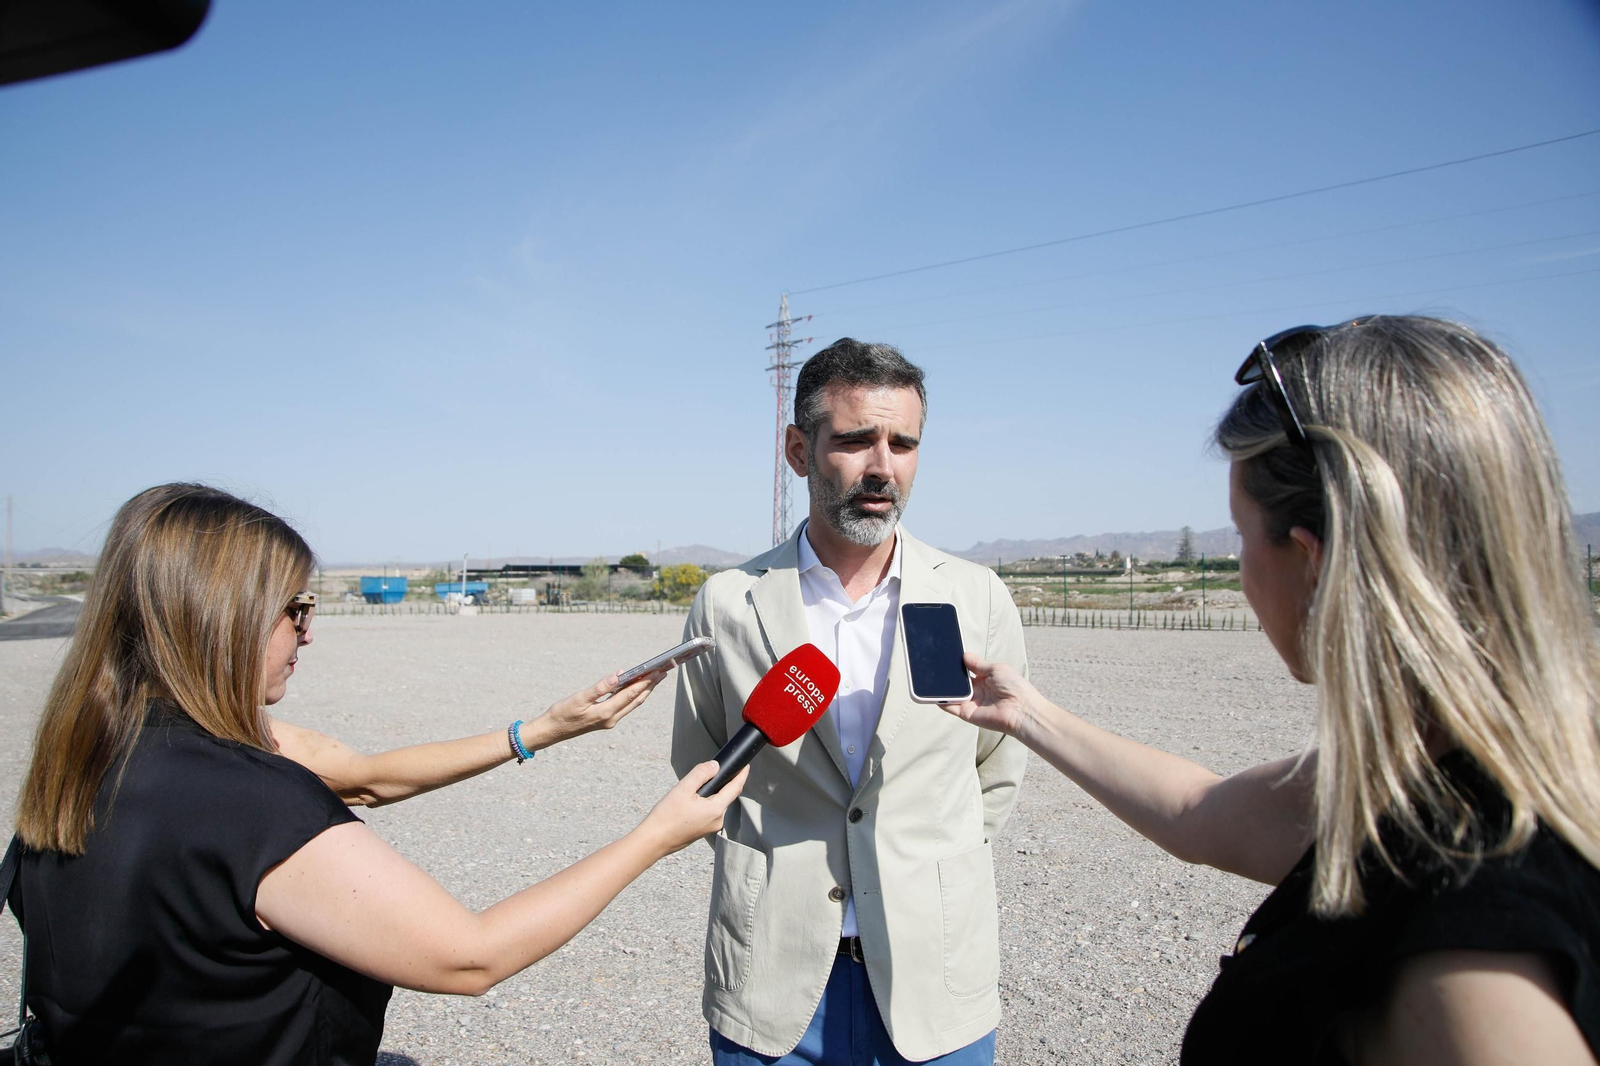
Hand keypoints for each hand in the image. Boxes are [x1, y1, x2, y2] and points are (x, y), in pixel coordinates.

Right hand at [526, 669, 668, 748]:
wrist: (551, 731)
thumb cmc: (562, 713)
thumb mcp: (579, 698)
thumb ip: (599, 688)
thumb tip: (617, 676)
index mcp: (606, 713)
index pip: (631, 694)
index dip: (645, 682)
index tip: (657, 671)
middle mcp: (611, 719)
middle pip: (636, 700)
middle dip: (650, 686)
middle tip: (663, 672)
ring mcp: (609, 721)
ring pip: (632, 704)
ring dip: (643, 691)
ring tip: (654, 678)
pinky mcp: (604, 720)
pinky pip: (624, 706)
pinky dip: (631, 695)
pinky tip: (632, 686)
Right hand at [639, 760, 747, 856]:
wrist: (653, 841)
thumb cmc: (666, 816)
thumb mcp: (683, 789)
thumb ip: (701, 774)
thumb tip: (715, 766)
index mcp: (716, 810)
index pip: (735, 788)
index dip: (741, 775)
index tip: (745, 765)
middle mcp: (717, 821)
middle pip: (725, 796)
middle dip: (721, 783)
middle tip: (708, 772)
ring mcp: (711, 828)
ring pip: (716, 804)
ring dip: (710, 794)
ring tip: (692, 789)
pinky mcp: (703, 831)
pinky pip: (709, 812)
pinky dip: (704, 803)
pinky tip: (689, 802)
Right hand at [942, 652, 1039, 739]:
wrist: (1021, 709)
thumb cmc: (1014, 687)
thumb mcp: (995, 668)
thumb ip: (978, 664)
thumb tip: (964, 655)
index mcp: (985, 679)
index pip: (967, 671)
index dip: (958, 665)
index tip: (946, 657)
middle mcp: (977, 691)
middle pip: (958, 682)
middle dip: (949, 675)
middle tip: (937, 666)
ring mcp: (971, 703)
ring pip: (952, 694)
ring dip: (943, 687)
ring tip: (931, 677)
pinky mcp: (967, 713)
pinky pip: (951, 707)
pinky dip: (942, 701)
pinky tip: (933, 693)